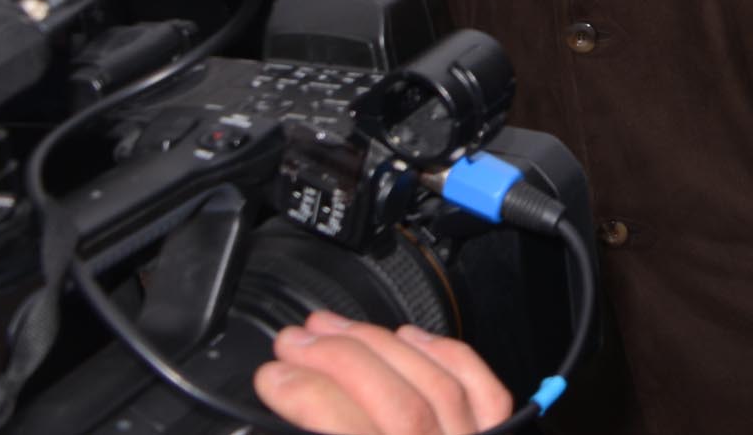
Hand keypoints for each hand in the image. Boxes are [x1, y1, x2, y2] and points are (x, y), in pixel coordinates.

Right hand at [248, 314, 511, 434]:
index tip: (271, 375)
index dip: (307, 395)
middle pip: (397, 399)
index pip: (353, 427)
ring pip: (434, 382)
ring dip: (377, 346)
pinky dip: (442, 354)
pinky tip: (406, 335)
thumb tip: (274, 413)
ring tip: (331, 328)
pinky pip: (481, 387)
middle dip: (337, 359)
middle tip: (292, 342)